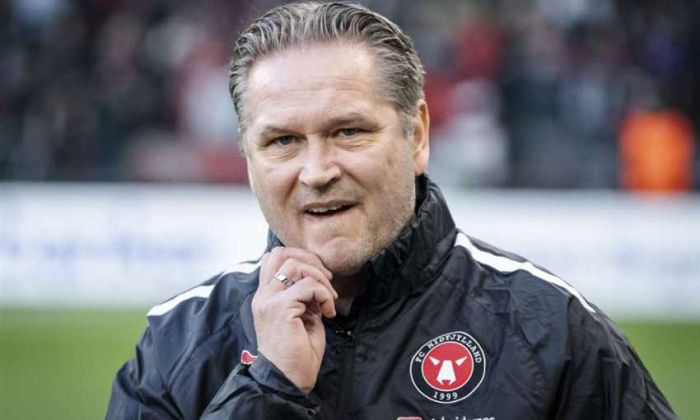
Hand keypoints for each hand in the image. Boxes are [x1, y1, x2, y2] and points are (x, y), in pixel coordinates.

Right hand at [251, 247, 337, 392]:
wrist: (287, 380)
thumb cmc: (296, 354)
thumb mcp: (301, 317)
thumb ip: (303, 296)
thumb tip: (318, 282)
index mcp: (265, 296)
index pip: (273, 258)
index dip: (299, 258)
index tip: (318, 277)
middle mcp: (263, 295)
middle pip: (281, 253)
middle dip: (310, 260)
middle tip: (327, 280)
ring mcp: (269, 301)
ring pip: (295, 265)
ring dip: (320, 278)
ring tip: (329, 298)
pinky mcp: (281, 308)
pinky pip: (307, 286)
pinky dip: (324, 295)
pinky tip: (328, 312)